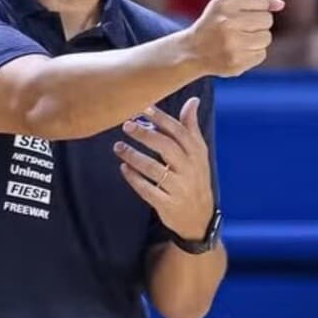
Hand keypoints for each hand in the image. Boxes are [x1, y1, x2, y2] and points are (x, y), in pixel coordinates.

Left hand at [114, 97, 213, 241]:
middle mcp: (190, 169)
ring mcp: (179, 188)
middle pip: (167, 148)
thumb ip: (191, 127)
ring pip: (155, 169)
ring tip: (118, 147)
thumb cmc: (195, 177)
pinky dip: (134, 179)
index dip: (161, 118)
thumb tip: (193, 100)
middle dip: (145, 134)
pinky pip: (148, 190)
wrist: (200, 217)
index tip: (143, 106)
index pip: (179, 131)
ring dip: (134, 156)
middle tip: (126, 125)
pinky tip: (123, 168)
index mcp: (197, 153)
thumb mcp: (198, 153)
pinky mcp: (168, 204)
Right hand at [186, 0, 284, 76]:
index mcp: (225, 3)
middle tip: (240, 26)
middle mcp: (227, 23)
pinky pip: (261, 54)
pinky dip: (253, 53)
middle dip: (258, 22)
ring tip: (240, 39)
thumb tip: (280, 5)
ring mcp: (231, 45)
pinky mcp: (236, 64)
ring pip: (266, 38)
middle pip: (267, 19)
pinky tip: (238, 51)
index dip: (259, 6)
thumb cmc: (217, 19)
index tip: (245, 11)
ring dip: (258, 38)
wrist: (193, 50)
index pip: (263, 0)